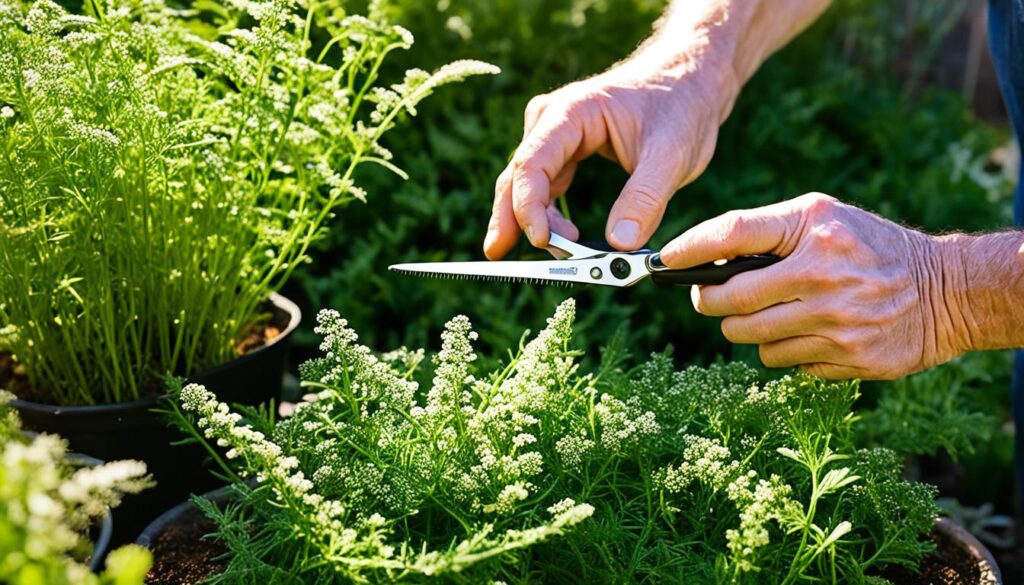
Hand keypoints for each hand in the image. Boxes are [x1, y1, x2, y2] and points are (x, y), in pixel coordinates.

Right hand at [483, 58, 734, 258]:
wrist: (690, 81)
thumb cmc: (681, 106)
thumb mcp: (672, 155)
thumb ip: (645, 199)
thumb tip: (621, 245)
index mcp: (571, 112)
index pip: (532, 162)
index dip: (529, 205)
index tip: (542, 240)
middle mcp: (553, 121)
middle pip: (518, 175)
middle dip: (512, 218)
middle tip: (502, 255)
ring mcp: (556, 136)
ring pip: (527, 185)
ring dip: (533, 222)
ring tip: (558, 255)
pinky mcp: (565, 151)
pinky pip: (546, 187)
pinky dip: (548, 216)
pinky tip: (557, 240)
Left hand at [659, 193, 968, 379]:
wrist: (944, 292)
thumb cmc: (868, 246)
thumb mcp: (823, 218)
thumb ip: (766, 232)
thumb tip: (702, 261)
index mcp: (815, 229)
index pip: (732, 234)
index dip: (689, 248)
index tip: (664, 260)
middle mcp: (824, 274)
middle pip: (729, 300)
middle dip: (709, 301)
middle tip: (709, 297)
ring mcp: (837, 321)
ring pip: (750, 338)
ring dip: (746, 328)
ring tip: (768, 313)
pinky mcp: (848, 358)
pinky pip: (784, 363)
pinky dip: (783, 350)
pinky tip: (805, 332)